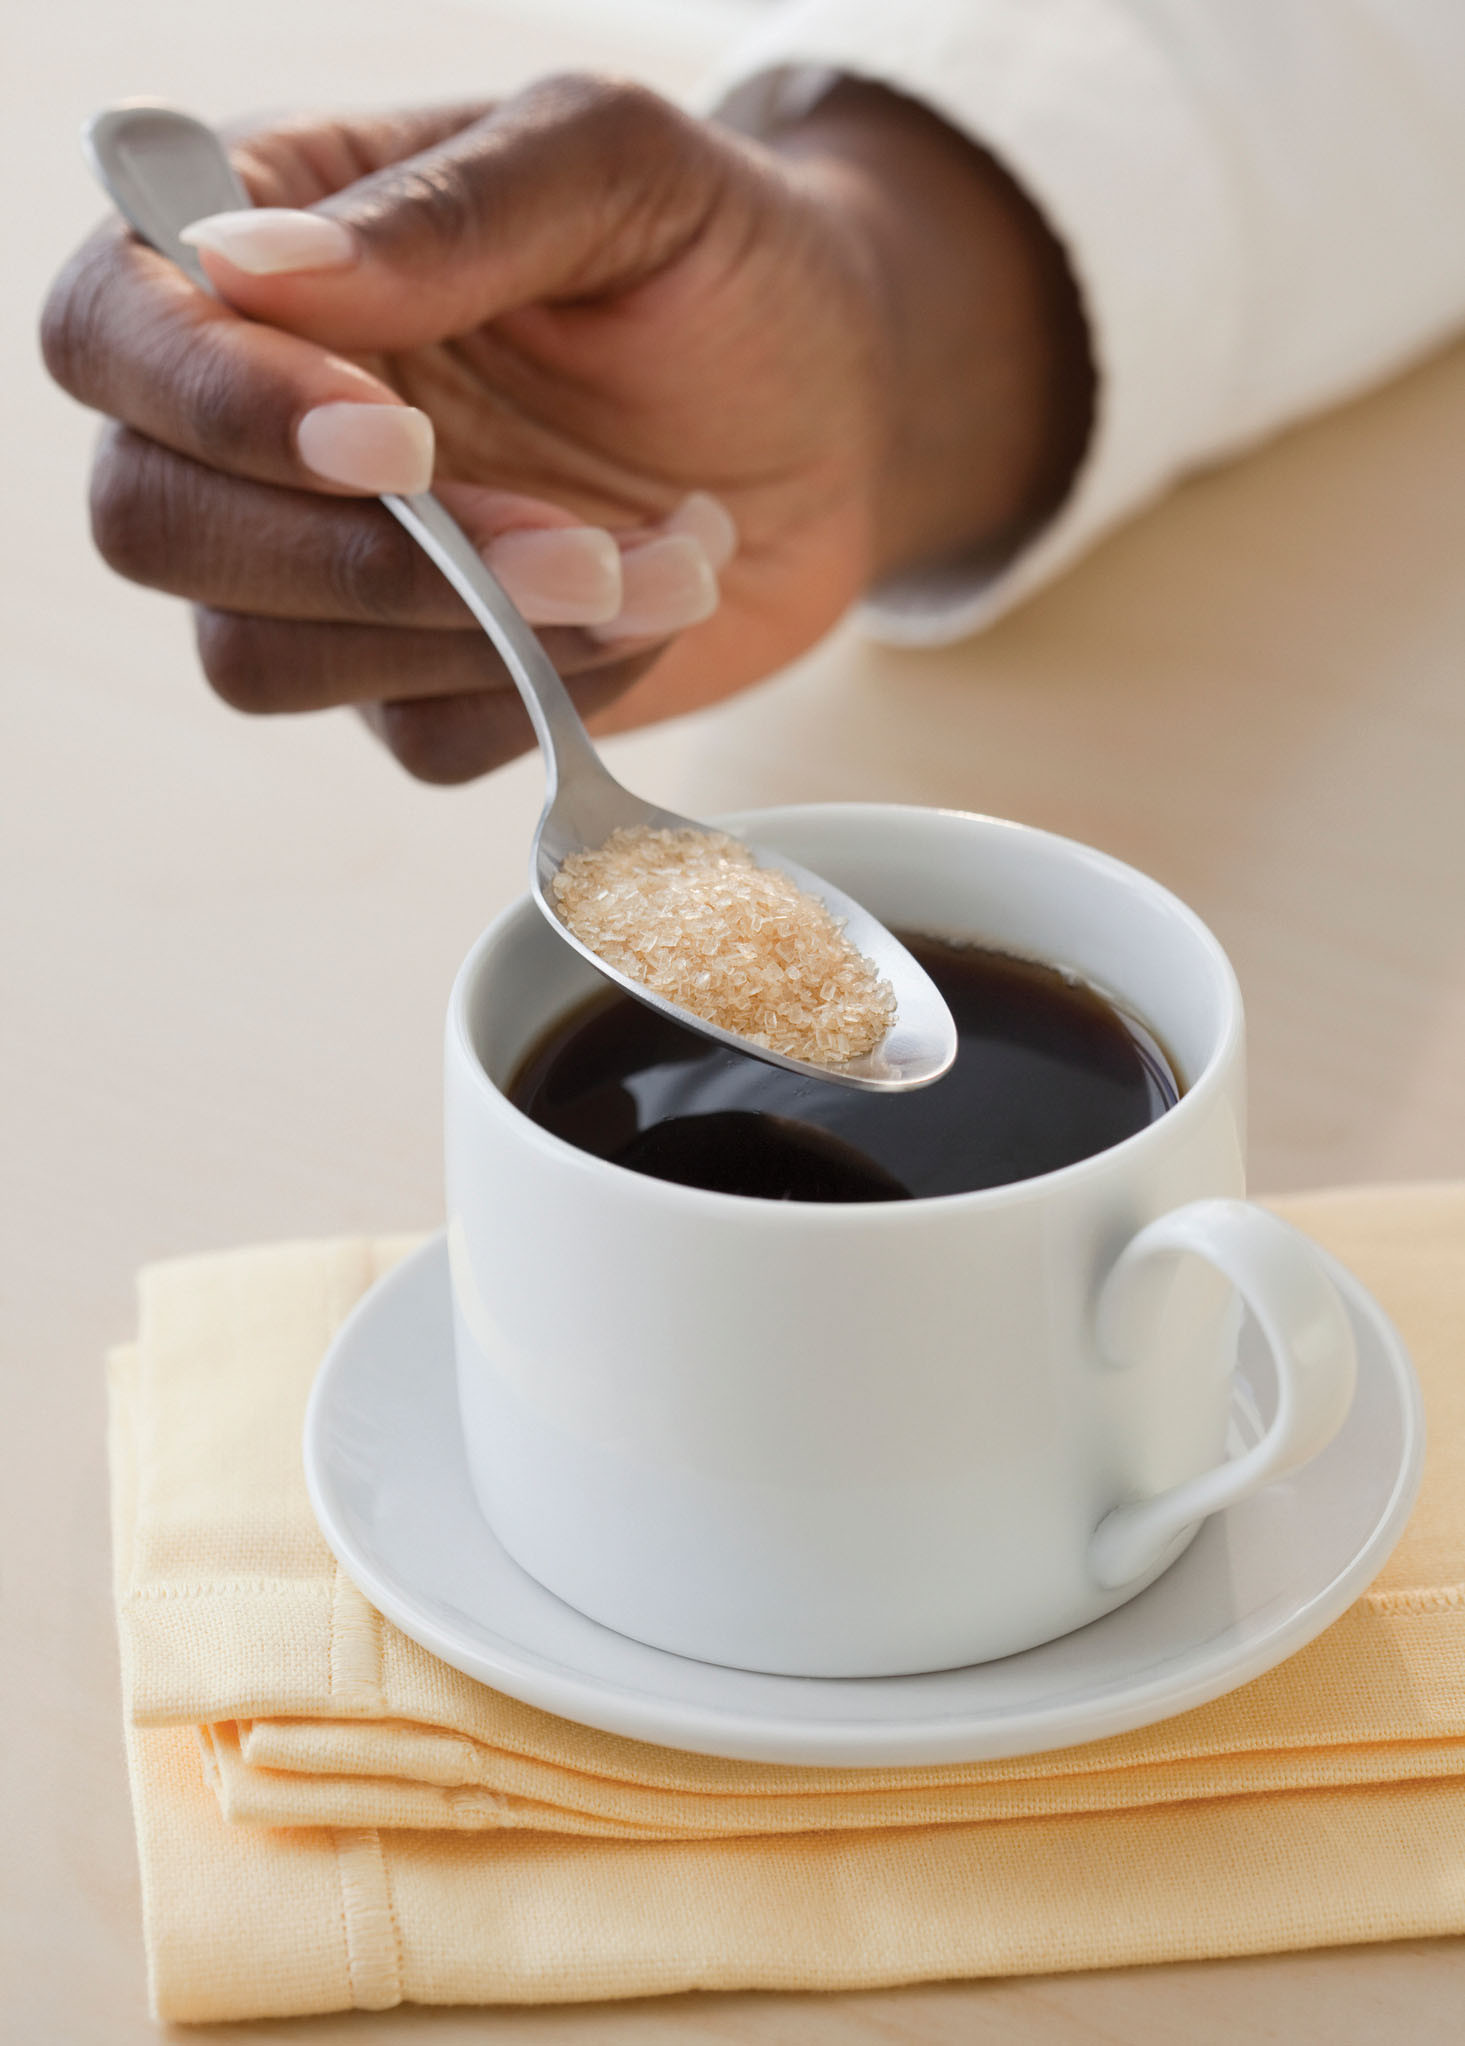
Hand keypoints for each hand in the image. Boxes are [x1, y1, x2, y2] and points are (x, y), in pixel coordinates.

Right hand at [42, 77, 1090, 781]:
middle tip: (567, 536)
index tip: (393, 436)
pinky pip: (420, 740)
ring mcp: (330, 569)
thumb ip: (451, 207)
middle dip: (360, 558)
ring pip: (266, 661)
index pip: (115, 329)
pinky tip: (650, 599)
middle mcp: (262, 420)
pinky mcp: (419, 682)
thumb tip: (248, 265)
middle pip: (156, 526)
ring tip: (652, 556)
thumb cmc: (725, 261)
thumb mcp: (623, 170)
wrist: (843, 412)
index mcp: (266, 253)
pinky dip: (551, 691)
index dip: (218, 403)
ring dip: (475, 634)